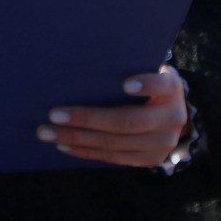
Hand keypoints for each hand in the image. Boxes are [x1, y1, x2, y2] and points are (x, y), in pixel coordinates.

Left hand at [37, 64, 189, 166]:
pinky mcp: (150, 159)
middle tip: (54, 115)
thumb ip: (125, 65)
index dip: (146, 84)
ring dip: (78, 138)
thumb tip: (78, 61)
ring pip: (116, 144)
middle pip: (128, 122)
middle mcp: (172, 118)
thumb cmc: (144, 79)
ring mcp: (162, 143)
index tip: (124, 84)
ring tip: (48, 132)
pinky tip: (64, 144)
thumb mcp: (144, 68)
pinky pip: (114, 158)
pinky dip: (86, 151)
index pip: (163, 85)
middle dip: (87, 119)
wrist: (170, 110)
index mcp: (172, 89)